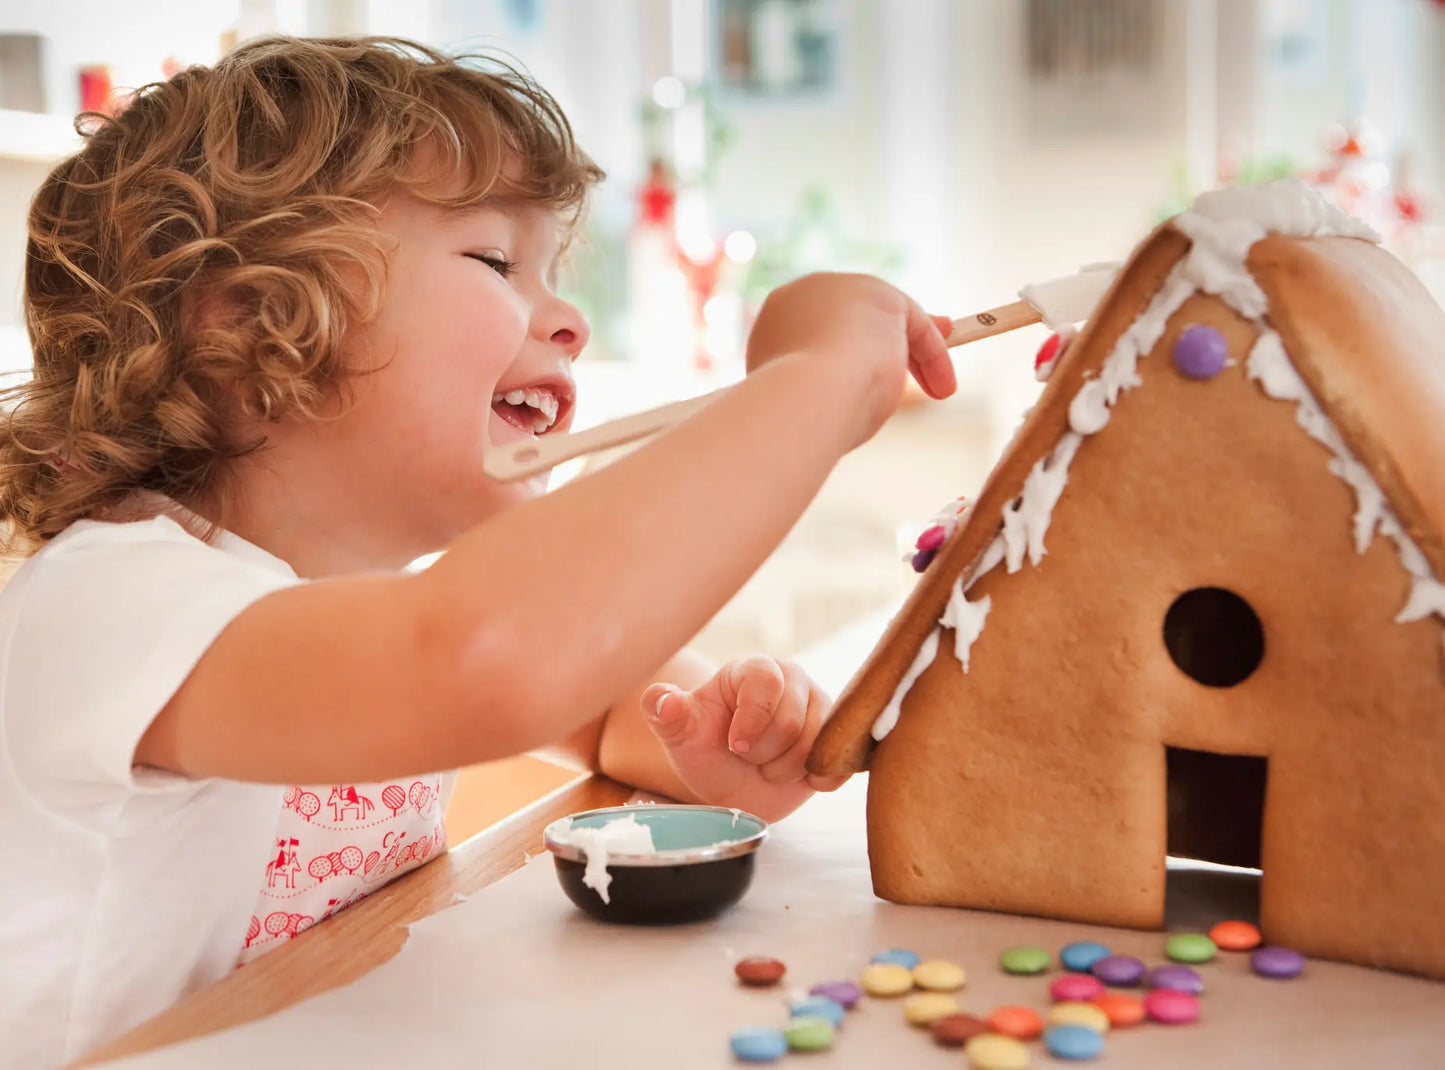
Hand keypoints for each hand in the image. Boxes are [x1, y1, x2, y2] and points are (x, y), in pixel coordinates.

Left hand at [639, 655, 847, 823]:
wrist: (732, 784)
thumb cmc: (705, 749)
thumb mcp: (680, 735)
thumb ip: (666, 714)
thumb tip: (663, 700)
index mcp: (754, 669)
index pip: (766, 682)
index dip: (751, 720)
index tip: (733, 746)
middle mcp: (793, 681)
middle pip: (792, 721)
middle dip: (763, 753)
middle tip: (746, 756)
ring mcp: (820, 709)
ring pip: (818, 745)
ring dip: (785, 770)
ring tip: (767, 766)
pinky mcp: (837, 737)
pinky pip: (842, 761)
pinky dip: (818, 779)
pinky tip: (797, 779)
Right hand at [745, 272, 955, 445]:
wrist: (800, 402)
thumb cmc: (803, 415)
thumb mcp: (822, 398)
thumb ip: (847, 381)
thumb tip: (877, 380)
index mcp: (776, 320)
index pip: (824, 328)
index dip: (854, 352)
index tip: (879, 378)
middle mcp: (803, 294)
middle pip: (857, 318)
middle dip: (894, 343)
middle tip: (923, 375)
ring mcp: (840, 289)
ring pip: (889, 321)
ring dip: (920, 355)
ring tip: (940, 391)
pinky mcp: (880, 294)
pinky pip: (915, 325)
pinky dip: (933, 356)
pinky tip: (943, 388)